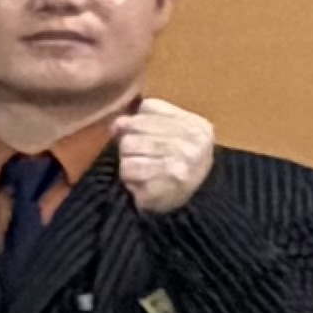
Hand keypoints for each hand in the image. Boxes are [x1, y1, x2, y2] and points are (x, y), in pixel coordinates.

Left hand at [113, 96, 215, 216]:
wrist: (195, 204)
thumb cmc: (177, 164)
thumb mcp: (171, 135)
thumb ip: (145, 120)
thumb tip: (117, 122)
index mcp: (196, 125)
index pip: (149, 107)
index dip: (137, 121)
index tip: (144, 135)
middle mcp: (192, 143)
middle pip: (134, 127)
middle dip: (130, 143)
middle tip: (144, 158)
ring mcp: (180, 164)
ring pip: (128, 146)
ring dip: (128, 161)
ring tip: (144, 170)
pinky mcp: (166, 184)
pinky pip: (128, 169)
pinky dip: (129, 178)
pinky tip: (142, 183)